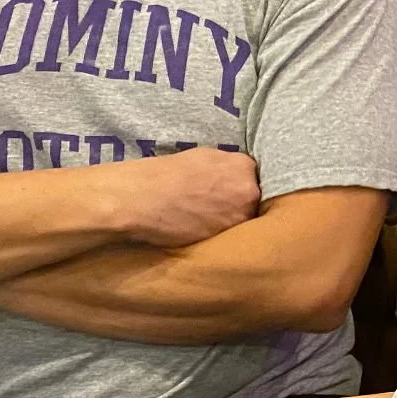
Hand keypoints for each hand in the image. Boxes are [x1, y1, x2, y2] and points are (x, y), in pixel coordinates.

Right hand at [113, 147, 261, 247]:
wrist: (141, 199)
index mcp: (244, 167)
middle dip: (240, 206)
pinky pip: (231, 240)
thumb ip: (226, 166)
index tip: (229, 193)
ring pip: (245, 223)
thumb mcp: (202, 157)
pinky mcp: (227, 240)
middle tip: (217, 209)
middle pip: (254, 202)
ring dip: (232, 224)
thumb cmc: (165, 175)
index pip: (254, 179)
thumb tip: (235, 174)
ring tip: (205, 222)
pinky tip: (201, 232)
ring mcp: (240, 218)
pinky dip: (220, 237)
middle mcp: (249, 192)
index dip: (240, 188)